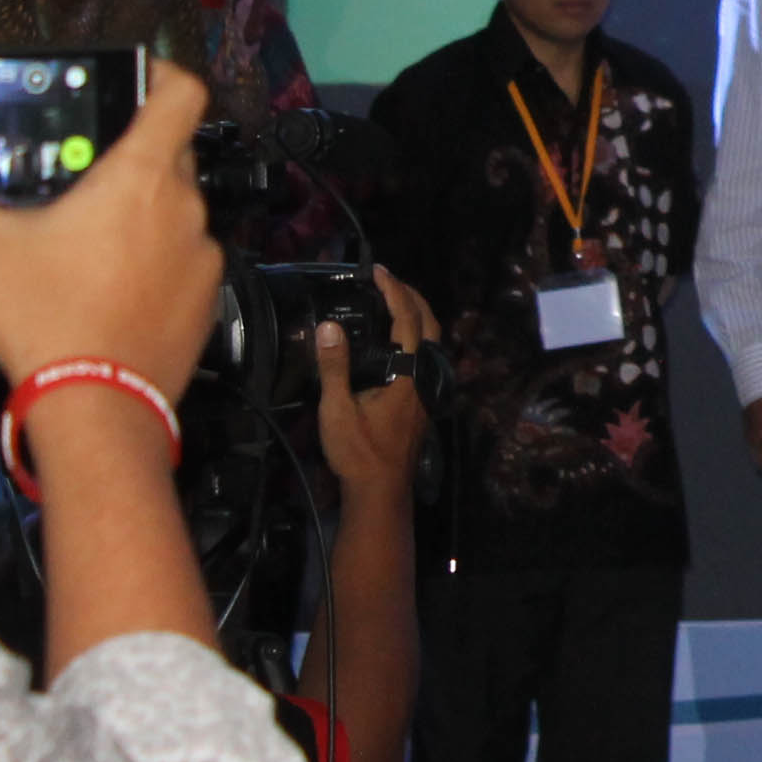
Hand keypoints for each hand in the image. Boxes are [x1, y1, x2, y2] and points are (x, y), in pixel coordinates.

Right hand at [0, 60, 219, 395]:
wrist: (96, 406)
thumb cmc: (44, 317)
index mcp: (141, 177)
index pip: (181, 94)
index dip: (163, 75)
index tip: (138, 77)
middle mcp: (186, 208)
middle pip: (171, 154)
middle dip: (130, 155)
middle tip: (81, 174)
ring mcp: (204, 255)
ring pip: (174, 211)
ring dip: (139, 213)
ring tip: (86, 239)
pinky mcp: (207, 298)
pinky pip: (182, 260)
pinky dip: (153, 260)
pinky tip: (108, 285)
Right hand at [310, 266, 436, 500]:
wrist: (380, 491)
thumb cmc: (359, 452)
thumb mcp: (338, 410)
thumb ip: (334, 367)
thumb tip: (329, 326)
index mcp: (411, 375)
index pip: (408, 321)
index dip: (395, 292)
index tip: (378, 271)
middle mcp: (426, 378)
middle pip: (430, 325)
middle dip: (412, 297)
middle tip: (388, 280)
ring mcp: (428, 390)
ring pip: (431, 342)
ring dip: (416, 317)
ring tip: (391, 301)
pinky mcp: (422, 401)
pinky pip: (425, 357)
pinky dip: (414, 337)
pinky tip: (393, 340)